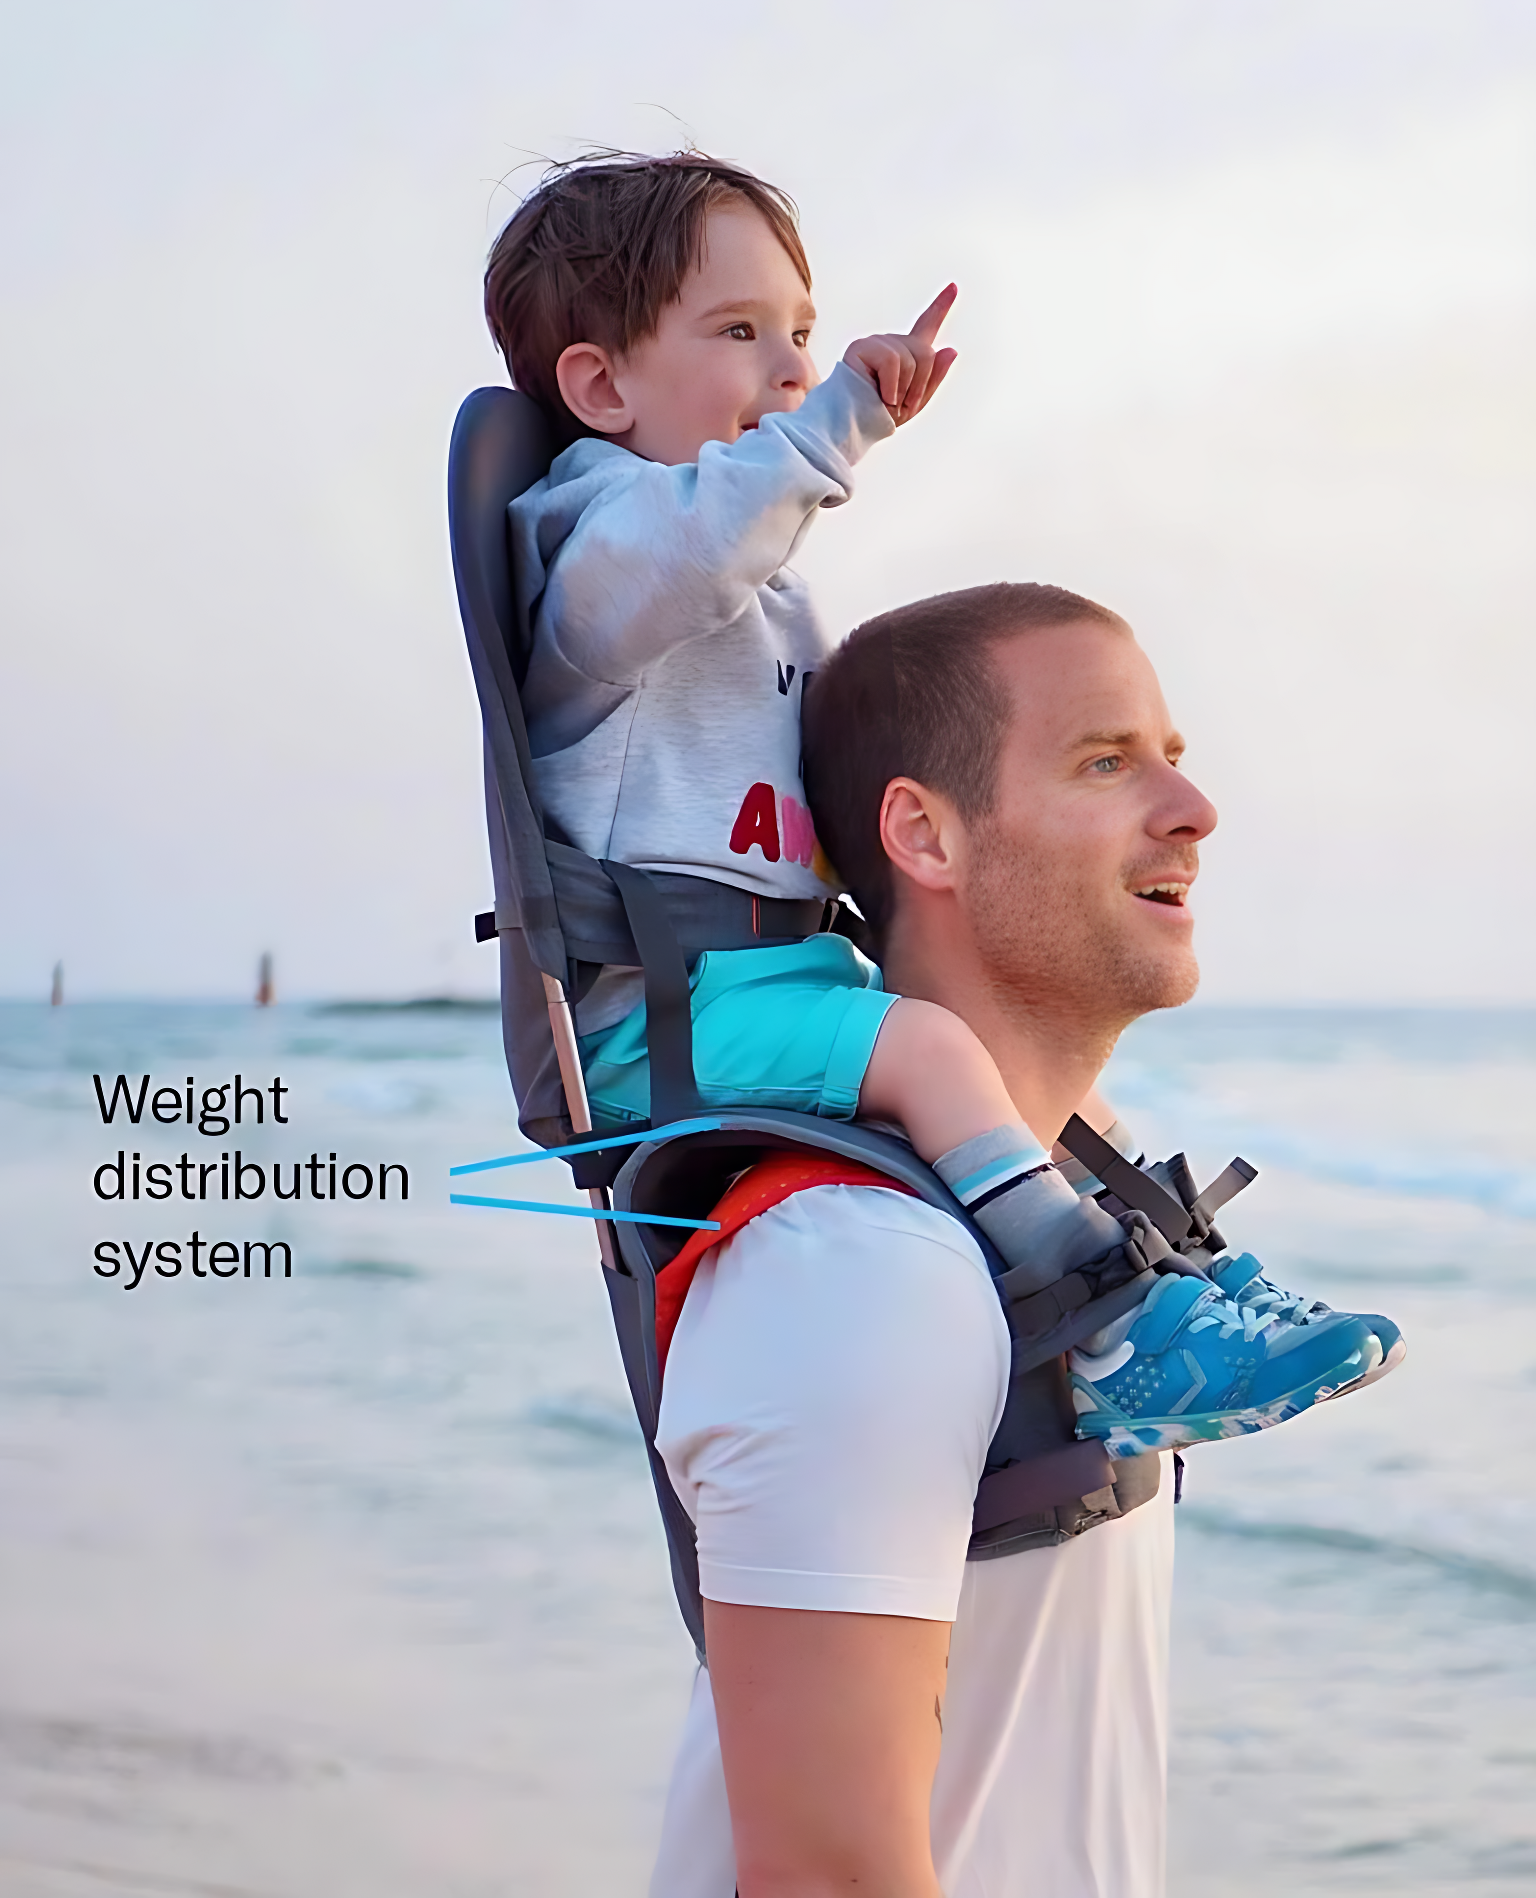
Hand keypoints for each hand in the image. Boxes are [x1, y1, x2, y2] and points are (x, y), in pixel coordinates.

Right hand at [844, 284, 957, 425]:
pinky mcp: (861, 347)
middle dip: (919, 385)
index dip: (940, 306)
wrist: (853, 426)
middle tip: (899, 405)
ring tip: (886, 401)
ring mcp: (876, 342)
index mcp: (906, 353)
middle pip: (926, 353)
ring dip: (903, 390)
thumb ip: (934, 377)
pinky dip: (891, 387)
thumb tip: (950, 349)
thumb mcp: (915, 402)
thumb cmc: (880, 417)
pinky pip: (892, 362)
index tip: (954, 286)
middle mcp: (892, 342)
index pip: (926, 325)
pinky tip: (880, 396)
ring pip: (911, 359)